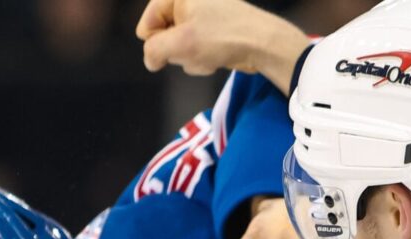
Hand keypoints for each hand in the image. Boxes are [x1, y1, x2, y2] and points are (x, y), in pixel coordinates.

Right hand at [137, 0, 310, 92]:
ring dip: (191, 58)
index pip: (146, 26)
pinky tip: (217, 57)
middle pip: (163, 38)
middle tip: (197, 49)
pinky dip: (203, 59)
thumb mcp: (180, 44)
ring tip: (210, 54)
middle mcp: (188, 2)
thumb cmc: (223, 37)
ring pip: (179, 48)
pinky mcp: (213, 32)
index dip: (157, 43)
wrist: (263, 44)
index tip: (177, 46)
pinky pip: (195, 51)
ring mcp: (201, 17)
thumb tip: (151, 60)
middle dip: (178, 51)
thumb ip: (153, 51)